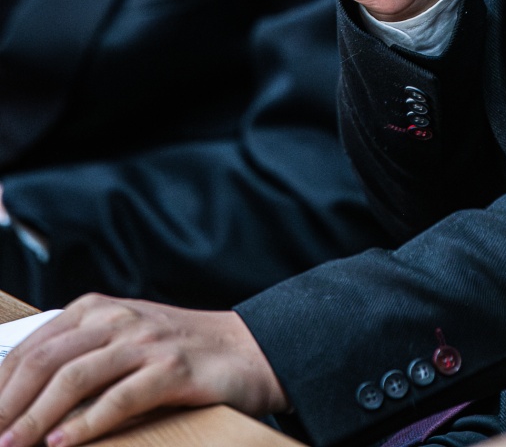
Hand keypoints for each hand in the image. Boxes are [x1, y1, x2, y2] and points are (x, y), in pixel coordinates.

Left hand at [0, 295, 284, 446]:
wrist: (246, 349)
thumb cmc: (174, 352)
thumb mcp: (119, 342)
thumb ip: (76, 358)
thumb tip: (15, 401)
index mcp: (96, 309)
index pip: (31, 348)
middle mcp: (118, 317)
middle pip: (47, 360)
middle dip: (8, 404)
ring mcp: (146, 341)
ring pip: (77, 376)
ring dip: (36, 417)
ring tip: (11, 446)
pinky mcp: (173, 367)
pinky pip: (121, 396)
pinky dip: (86, 423)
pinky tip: (62, 444)